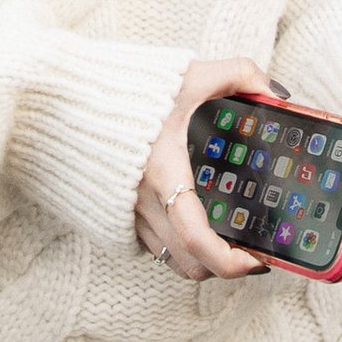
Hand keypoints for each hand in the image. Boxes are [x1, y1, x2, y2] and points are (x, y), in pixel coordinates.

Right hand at [135, 57, 279, 280]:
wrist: (66, 96)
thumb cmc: (127, 87)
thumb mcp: (191, 74)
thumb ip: (240, 75)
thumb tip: (275, 94)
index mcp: (163, 173)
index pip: (195, 239)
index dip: (230, 263)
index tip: (258, 260)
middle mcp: (142, 203)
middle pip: (189, 263)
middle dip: (225, 267)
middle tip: (251, 249)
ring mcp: (126, 212)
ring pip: (169, 259)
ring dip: (200, 259)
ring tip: (225, 238)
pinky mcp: (114, 212)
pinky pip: (150, 245)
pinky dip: (175, 244)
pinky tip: (191, 220)